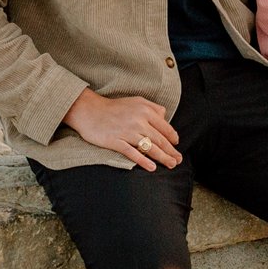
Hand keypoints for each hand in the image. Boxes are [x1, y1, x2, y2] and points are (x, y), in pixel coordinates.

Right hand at [63, 90, 181, 170]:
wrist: (89, 110)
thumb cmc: (114, 107)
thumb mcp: (136, 101)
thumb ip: (152, 108)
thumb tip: (165, 117)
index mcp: (145, 110)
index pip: (164, 127)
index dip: (172, 138)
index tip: (176, 145)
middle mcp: (138, 121)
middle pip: (160, 139)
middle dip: (171, 151)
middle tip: (178, 160)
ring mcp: (127, 132)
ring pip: (150, 147)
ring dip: (163, 157)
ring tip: (171, 164)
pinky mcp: (116, 141)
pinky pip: (133, 153)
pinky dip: (143, 161)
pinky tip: (152, 167)